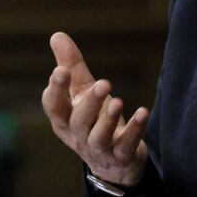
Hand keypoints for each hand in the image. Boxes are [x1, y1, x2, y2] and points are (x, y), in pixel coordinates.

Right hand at [42, 31, 148, 186]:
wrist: (110, 161)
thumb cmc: (91, 118)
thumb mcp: (81, 91)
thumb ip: (71, 65)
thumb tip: (57, 35)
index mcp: (63, 119)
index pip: (54, 106)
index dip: (56, 89)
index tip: (62, 70)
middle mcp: (77, 136)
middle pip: (78, 121)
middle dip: (89, 103)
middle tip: (104, 83)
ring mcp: (99, 149)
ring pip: (99, 137)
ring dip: (108, 119)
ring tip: (118, 100)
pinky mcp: (121, 156)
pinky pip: (126, 146)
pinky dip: (135, 130)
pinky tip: (143, 112)